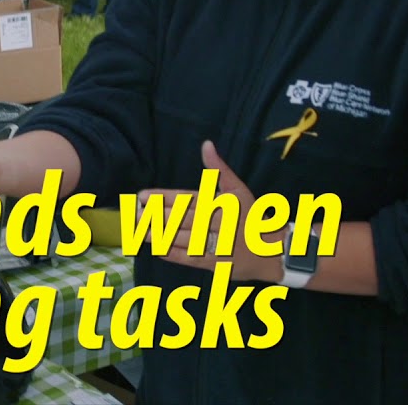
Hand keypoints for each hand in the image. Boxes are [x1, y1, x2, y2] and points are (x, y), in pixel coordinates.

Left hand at [140, 141, 283, 282]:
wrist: (274, 250)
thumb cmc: (252, 216)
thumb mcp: (238, 189)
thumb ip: (219, 168)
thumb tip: (206, 144)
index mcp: (219, 202)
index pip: (186, 198)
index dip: (162, 197)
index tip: (142, 196)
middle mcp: (216, 222)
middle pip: (180, 218)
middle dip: (155, 216)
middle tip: (133, 214)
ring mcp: (214, 244)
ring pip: (181, 238)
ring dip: (158, 234)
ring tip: (138, 230)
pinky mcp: (214, 263)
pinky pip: (189, 258)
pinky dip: (172, 254)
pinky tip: (156, 248)